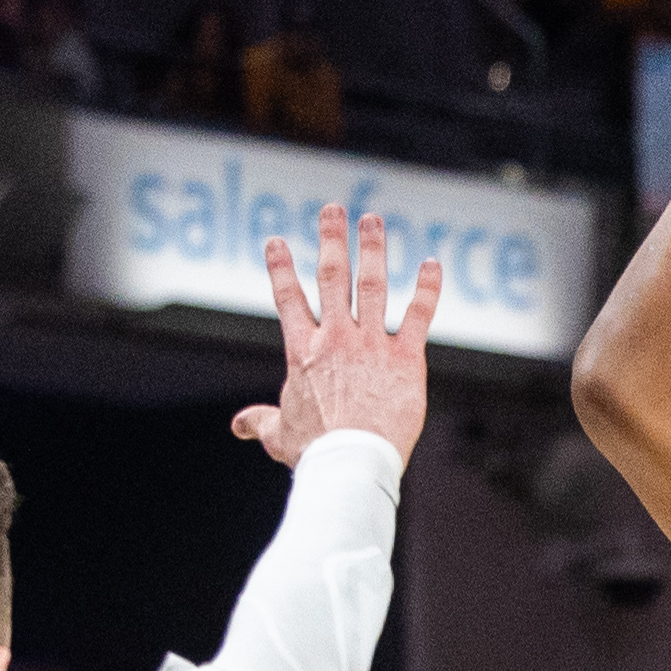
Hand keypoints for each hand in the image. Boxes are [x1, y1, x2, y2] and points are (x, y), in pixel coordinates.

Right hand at [237, 204, 437, 466]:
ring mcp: (372, 345)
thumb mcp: (280, 435)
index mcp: (302, 353)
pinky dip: (426, 288)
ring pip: (372, 285)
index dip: (280, 267)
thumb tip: (239, 424)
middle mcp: (336, 339)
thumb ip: (261, 422)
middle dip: (331, 239)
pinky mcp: (405, 359)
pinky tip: (432, 264)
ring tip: (373, 220)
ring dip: (373, 248)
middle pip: (331, 277)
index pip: (288, 299)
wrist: (351, 462)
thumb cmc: (314, 452)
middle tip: (334, 209)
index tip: (276, 241)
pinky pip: (418, 314)